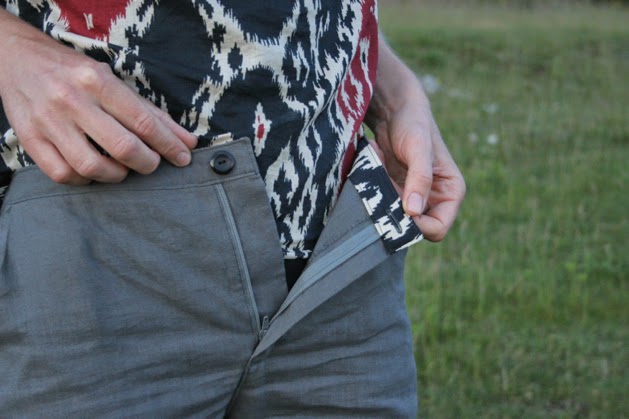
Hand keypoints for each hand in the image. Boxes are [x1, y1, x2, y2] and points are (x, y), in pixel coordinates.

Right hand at [0, 10, 196, 184]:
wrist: (16, 58)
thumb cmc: (73, 72)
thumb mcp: (112, 81)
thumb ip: (151, 113)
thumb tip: (187, 141)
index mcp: (96, 81)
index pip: (144, 121)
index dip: (169, 145)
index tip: (183, 157)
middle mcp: (72, 100)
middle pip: (123, 147)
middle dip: (147, 163)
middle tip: (152, 163)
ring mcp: (48, 122)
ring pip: (92, 167)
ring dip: (117, 175)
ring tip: (123, 168)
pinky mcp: (30, 140)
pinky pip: (64, 175)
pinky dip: (85, 180)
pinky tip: (94, 171)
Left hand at [366, 36, 464, 241]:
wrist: (394, 108)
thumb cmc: (413, 123)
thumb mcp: (418, 149)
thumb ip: (419, 179)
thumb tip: (414, 212)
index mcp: (451, 192)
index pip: (437, 228)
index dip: (418, 227)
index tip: (398, 211)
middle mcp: (434, 199)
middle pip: (414, 228)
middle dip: (396, 211)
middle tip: (383, 185)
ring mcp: (412, 197)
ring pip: (394, 217)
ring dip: (383, 198)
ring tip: (379, 168)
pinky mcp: (394, 192)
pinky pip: (382, 203)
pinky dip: (375, 190)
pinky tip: (375, 165)